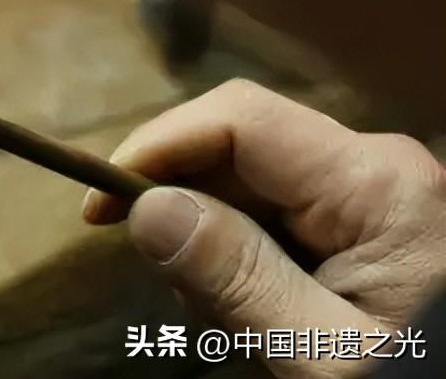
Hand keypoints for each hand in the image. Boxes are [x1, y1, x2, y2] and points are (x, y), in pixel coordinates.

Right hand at [85, 79, 445, 377]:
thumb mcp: (323, 354)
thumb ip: (238, 279)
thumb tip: (144, 207)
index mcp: (376, 183)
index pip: (239, 119)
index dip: (156, 146)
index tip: (96, 208)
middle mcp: (372, 167)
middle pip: (234, 152)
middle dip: (184, 211)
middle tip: (177, 296)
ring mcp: (367, 194)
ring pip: (243, 188)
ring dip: (211, 248)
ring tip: (236, 328)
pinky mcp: (360, 222)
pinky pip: (272, 220)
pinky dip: (240, 264)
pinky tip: (258, 318)